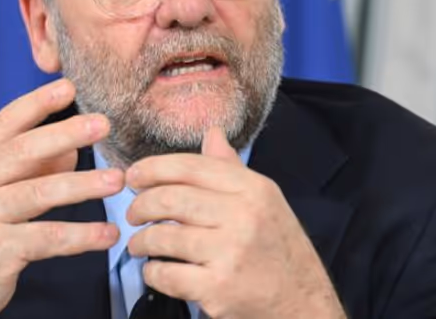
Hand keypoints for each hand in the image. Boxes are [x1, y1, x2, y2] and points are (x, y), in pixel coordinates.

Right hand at [0, 79, 123, 318]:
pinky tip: (108, 234)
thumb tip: (72, 148)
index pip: (5, 123)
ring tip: (117, 180)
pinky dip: (82, 236)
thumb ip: (32, 166)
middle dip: (66, 134)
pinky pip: (49, 239)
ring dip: (83, 185)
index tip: (68, 86)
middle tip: (102, 124)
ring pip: (40, 194)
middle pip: (23, 152)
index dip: (37, 103)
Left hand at [126, 127, 345, 318]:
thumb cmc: (279, 249)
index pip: (191, 167)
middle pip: (171, 199)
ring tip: (139, 244)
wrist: (303, 302)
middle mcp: (244, 216)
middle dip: (141, 205)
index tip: (134, 177)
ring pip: (164, 237)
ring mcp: (231, 253)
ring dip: (141, 241)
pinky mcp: (218, 288)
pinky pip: (167, 275)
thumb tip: (212, 133)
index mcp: (253, 189)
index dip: (153, 168)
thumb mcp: (265, 200)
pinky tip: (154, 271)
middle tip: (133, 214)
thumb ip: (231, 169)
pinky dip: (152, 273)